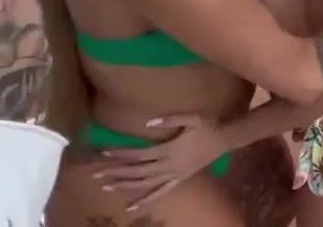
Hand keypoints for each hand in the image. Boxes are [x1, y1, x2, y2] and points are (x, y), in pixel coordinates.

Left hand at [92, 113, 223, 210]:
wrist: (227, 138)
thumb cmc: (209, 125)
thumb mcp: (192, 117)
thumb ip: (171, 119)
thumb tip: (148, 122)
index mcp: (169, 150)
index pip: (139, 154)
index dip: (121, 154)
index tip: (103, 153)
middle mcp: (169, 165)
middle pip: (137, 171)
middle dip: (116, 172)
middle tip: (95, 173)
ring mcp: (174, 174)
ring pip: (145, 183)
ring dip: (125, 185)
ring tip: (106, 186)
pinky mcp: (180, 179)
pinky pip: (161, 192)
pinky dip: (146, 199)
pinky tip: (132, 206)